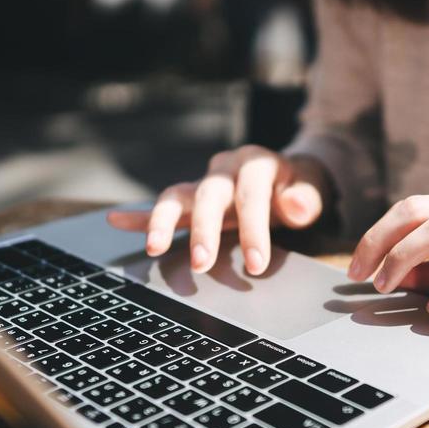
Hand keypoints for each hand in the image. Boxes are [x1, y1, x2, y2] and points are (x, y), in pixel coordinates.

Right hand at [107, 146, 330, 274]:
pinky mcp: (191, 200)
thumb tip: (293, 205)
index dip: (254, 230)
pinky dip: (139, 214)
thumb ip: (306, 199)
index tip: (257, 265)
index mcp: (256, 163)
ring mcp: (204, 183)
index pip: (251, 195)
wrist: (288, 176)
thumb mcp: (313, 190)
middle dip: (205, 231)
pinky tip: (115, 221)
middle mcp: (224, 168)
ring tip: (154, 247)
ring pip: (176, 196)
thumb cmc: (299, 187)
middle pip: (208, 195)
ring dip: (163, 222)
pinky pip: (163, 206)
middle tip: (202, 265)